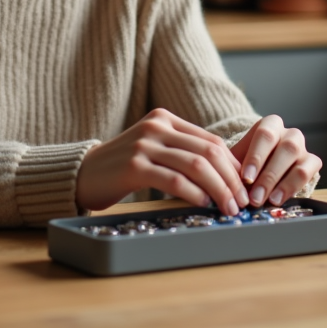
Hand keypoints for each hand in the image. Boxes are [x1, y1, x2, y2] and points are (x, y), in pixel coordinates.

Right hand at [76, 108, 249, 214]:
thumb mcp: (153, 150)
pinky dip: (195, 194)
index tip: (244, 187)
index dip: (233, 166)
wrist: (82, 173)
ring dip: (219, 190)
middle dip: (231, 180)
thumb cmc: (122, 167)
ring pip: (196, 166)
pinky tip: (204, 205)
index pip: (210, 141)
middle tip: (242, 202)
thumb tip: (225, 177)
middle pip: (208, 152)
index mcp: (164, 119)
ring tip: (228, 208)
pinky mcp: (134, 166)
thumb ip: (182, 154)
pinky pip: (175, 180)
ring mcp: (144, 144)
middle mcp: (156, 126)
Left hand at [229, 115, 321, 207]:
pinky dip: (292, 188)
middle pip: (285, 148)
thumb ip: (235, 169)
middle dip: (269, 176)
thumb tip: (229, 186)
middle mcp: (289, 133)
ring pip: (298, 161)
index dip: (256, 157)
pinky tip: (278, 200)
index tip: (246, 178)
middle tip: (255, 197)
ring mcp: (303, 147)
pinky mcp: (313, 162)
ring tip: (267, 201)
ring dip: (282, 183)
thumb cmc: (248, 164)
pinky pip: (308, 173)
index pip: (265, 134)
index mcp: (270, 125)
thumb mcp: (239, 162)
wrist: (261, 171)